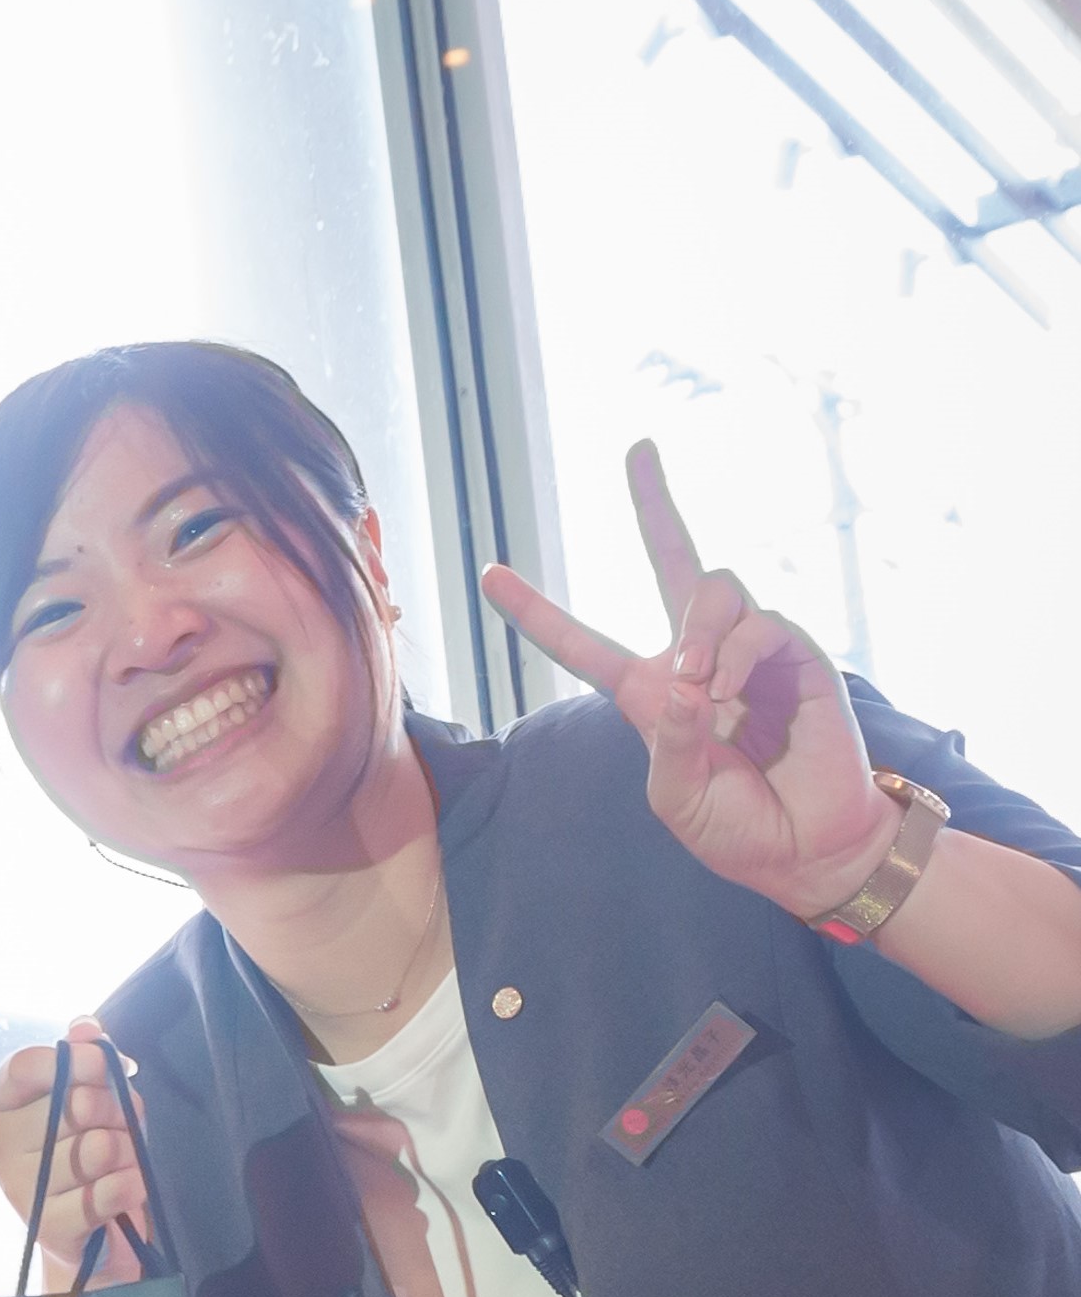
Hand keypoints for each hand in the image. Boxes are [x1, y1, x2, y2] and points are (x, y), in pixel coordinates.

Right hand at [0, 1024, 147, 1291]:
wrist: (91, 1234)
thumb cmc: (85, 1152)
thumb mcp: (88, 1097)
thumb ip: (85, 1056)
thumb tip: (85, 1026)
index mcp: (0, 1106)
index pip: (26, 1065)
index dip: (77, 1061)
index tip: (108, 1067)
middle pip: (73, 1103)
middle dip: (115, 1109)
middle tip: (121, 1124)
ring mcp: (18, 1189)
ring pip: (98, 1148)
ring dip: (126, 1150)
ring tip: (121, 1158)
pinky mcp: (48, 1227)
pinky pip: (108, 1192)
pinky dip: (130, 1185)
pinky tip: (128, 1184)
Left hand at [481, 444, 893, 920]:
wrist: (807, 846)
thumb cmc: (737, 828)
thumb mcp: (676, 799)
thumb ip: (668, 742)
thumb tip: (685, 679)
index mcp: (651, 693)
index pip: (584, 644)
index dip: (536, 612)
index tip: (490, 576)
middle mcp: (698, 658)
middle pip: (672, 561)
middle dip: (654, 504)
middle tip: (638, 449)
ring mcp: (749, 650)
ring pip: (713, 587)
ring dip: (700, 630)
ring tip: (704, 683)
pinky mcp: (796, 653)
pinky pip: (757, 625)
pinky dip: (735, 655)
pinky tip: (729, 688)